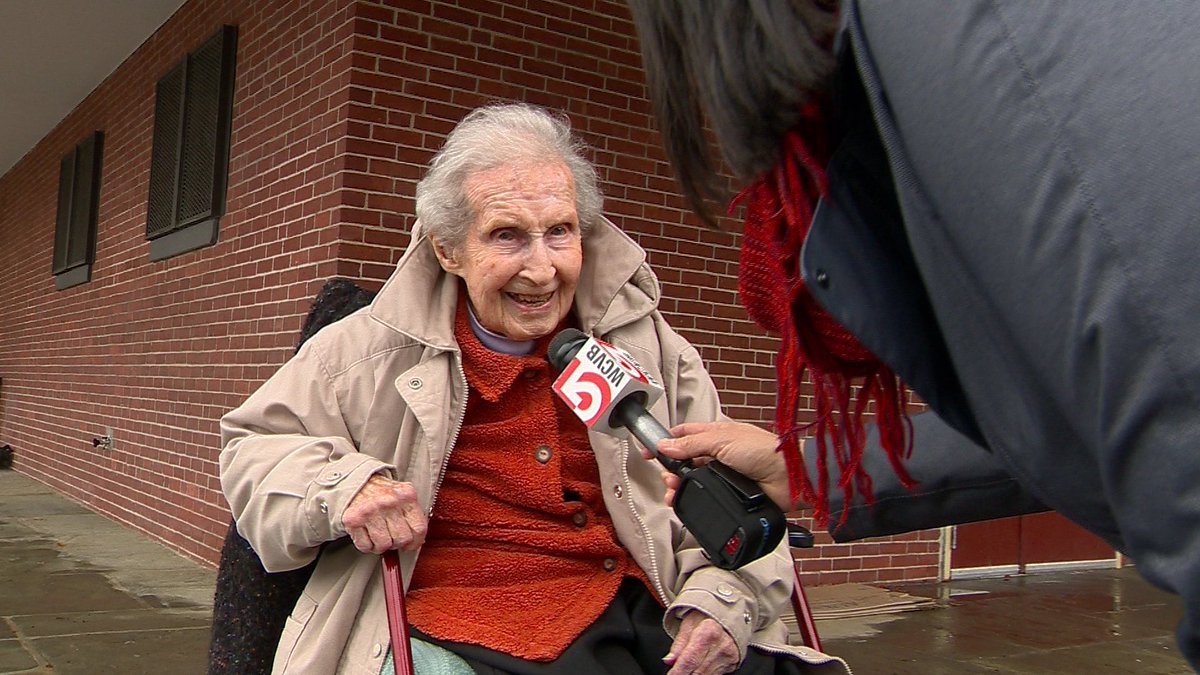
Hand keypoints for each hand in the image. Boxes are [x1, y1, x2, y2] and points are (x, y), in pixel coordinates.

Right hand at [341, 475, 427, 553]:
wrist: (358, 484)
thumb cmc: (383, 494)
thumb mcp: (403, 496)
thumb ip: (413, 515)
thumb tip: (418, 542)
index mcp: (406, 495)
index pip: (419, 528)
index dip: (416, 542)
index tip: (411, 545)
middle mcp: (388, 502)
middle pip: (402, 539)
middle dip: (397, 543)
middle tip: (392, 537)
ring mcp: (370, 511)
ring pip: (383, 545)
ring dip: (381, 546)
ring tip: (379, 535)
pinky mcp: (353, 520)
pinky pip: (365, 546)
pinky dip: (366, 546)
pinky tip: (367, 535)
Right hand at [648, 421, 793, 510]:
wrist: (789, 477)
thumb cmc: (763, 450)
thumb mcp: (722, 440)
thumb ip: (691, 444)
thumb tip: (666, 445)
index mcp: (717, 436)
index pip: (684, 436)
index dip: (666, 442)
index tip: (649, 452)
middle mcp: (719, 455)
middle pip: (685, 462)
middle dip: (672, 471)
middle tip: (668, 479)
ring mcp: (724, 475)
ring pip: (694, 482)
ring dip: (680, 488)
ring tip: (675, 494)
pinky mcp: (729, 495)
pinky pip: (707, 498)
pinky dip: (695, 501)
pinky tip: (687, 504)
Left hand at [664, 611, 739, 674]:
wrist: (725, 616)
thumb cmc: (704, 617)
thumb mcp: (687, 625)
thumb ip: (678, 645)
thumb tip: (669, 661)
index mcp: (709, 631)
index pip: (690, 660)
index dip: (678, 671)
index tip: (671, 674)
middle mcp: (722, 645)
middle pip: (698, 671)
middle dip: (685, 673)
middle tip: (676, 671)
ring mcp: (729, 656)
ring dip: (694, 673)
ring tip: (687, 667)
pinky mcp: (733, 664)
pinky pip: (714, 674)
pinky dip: (703, 672)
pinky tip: (699, 666)